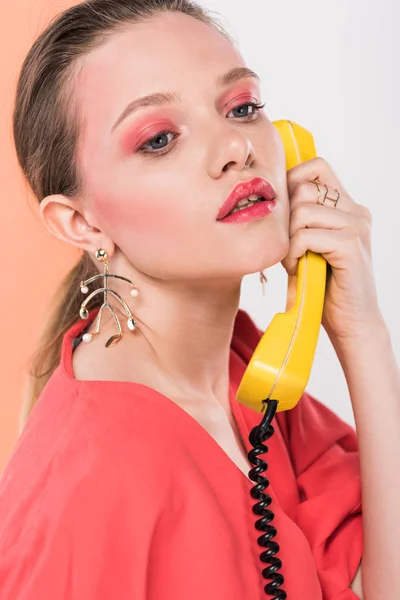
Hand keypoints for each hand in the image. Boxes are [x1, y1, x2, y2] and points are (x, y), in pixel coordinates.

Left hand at [281, 156, 382, 341]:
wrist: (351, 323)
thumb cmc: (324, 286)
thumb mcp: (306, 247)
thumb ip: (297, 222)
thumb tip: (267, 199)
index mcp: (348, 207)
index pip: (316, 167)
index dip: (292, 181)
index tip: (282, 214)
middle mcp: (356, 211)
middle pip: (304, 187)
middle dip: (286, 218)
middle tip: (287, 246)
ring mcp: (356, 226)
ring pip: (303, 211)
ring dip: (289, 240)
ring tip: (293, 262)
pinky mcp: (351, 245)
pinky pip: (306, 235)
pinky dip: (293, 254)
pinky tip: (298, 269)